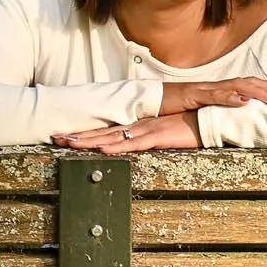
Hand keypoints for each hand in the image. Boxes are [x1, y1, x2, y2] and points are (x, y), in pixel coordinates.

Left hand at [54, 111, 201, 151]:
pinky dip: (117, 147)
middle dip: (78, 136)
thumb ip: (154, 138)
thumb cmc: (193, 125)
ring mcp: (148, 130)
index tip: (68, 136)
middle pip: (103, 133)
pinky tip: (103, 150)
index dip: (87, 134)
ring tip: (68, 143)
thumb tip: (139, 145)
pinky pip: (134, 143)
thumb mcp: (169, 133)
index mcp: (140, 125)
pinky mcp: (159, 136)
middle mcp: (139, 125)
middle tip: (55, 137)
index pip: (108, 130)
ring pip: (112, 137)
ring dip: (89, 141)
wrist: (211, 117)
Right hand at [160, 77, 266, 113]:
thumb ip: (223, 113)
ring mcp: (206, 88)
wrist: (151, 99)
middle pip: (251, 83)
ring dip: (258, 92)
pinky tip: (245, 102)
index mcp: (221, 90)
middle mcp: (217, 86)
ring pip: (237, 86)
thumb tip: (242, 120)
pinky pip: (215, 95)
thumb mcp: (205, 111)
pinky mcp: (194, 93)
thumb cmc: (177, 106)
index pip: (252, 87)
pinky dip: (231, 97)